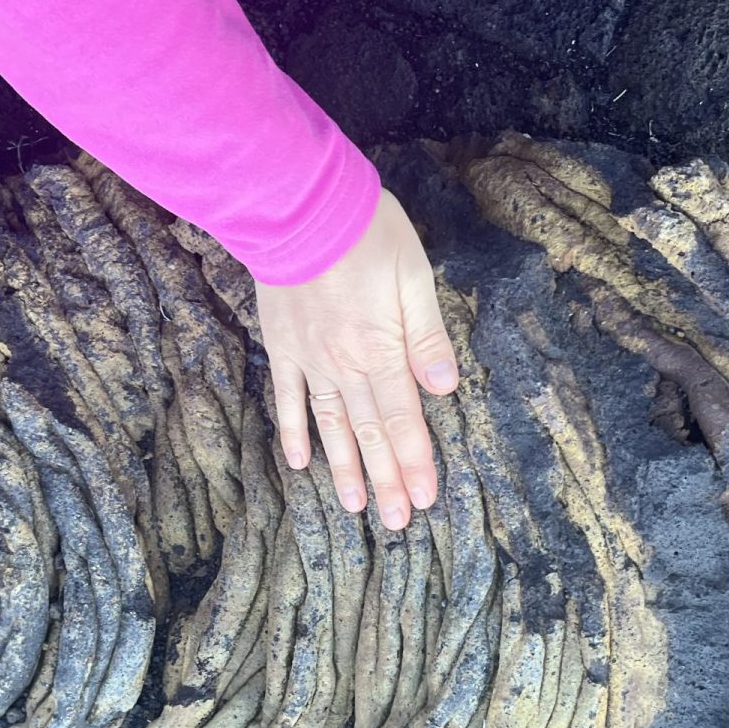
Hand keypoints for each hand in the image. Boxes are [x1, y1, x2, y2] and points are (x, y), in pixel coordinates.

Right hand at [256, 190, 458, 529]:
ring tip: (354, 507)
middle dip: (386, 481)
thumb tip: (445, 389)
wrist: (296, 206)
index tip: (424, 498)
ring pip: (330, 428)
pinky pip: (289, 399)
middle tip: (397, 521)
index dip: (415, 462)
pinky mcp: (283, 346)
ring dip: (345, 469)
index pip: (404, 419)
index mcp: (380, 351)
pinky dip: (294, 433)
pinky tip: (300, 462)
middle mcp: (344, 367)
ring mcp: (310, 360)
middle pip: (370, 434)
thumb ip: (428, 337)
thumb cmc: (366, 233)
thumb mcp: (413, 275)